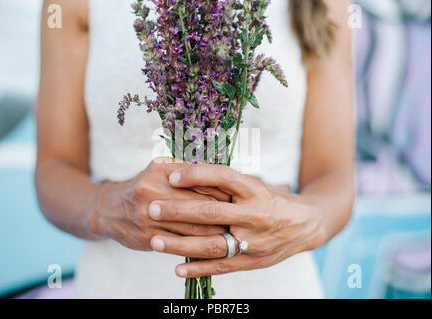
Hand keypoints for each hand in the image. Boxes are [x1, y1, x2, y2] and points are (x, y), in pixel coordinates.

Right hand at [88, 158, 229, 250]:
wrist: (110, 211)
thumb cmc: (143, 186)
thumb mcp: (158, 168)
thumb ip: (185, 167)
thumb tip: (218, 171)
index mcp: (159, 170)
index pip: (201, 180)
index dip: (223, 190)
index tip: (239, 197)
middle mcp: (152, 191)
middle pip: (200, 204)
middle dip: (224, 213)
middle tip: (242, 217)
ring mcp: (149, 216)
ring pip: (194, 227)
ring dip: (217, 232)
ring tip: (233, 232)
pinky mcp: (149, 237)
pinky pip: (182, 243)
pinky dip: (201, 244)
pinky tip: (214, 245)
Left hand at [148, 164, 325, 277]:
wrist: (304, 226)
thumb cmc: (269, 200)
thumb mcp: (253, 185)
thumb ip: (225, 182)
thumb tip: (184, 170)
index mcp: (254, 190)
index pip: (223, 177)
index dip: (196, 175)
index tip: (171, 176)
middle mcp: (255, 215)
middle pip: (212, 213)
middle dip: (178, 211)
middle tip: (152, 208)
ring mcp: (254, 241)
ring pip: (212, 244)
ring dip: (180, 244)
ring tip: (154, 240)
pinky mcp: (252, 262)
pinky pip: (222, 267)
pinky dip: (199, 269)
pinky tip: (177, 270)